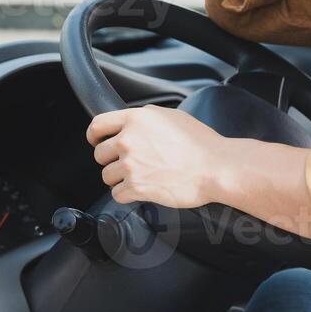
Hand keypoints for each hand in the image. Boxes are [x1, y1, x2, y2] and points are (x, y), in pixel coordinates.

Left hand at [86, 105, 230, 209]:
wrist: (215, 168)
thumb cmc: (201, 143)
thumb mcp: (172, 116)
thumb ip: (147, 118)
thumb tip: (135, 121)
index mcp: (136, 119)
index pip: (97, 124)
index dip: (94, 135)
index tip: (96, 141)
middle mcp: (129, 140)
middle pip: (100, 153)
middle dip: (111, 159)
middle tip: (128, 163)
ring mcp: (130, 165)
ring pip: (107, 176)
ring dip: (120, 178)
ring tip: (140, 177)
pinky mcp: (136, 187)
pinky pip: (117, 194)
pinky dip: (127, 195)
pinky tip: (141, 189)